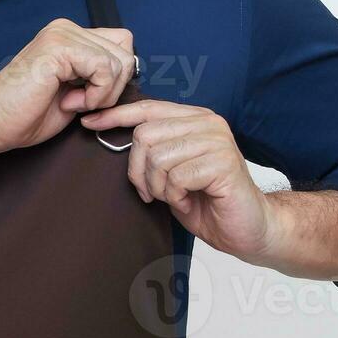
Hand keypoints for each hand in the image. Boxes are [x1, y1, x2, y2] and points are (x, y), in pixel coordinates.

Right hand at [0, 19, 135, 156]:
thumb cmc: (26, 114)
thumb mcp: (75, 91)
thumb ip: (98, 77)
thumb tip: (129, 72)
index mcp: (70, 35)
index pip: (121, 43)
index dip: (116, 78)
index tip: (90, 99)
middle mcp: (67, 28)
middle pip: (126, 50)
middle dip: (113, 87)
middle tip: (81, 103)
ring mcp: (62, 34)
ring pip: (120, 60)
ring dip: (103, 93)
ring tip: (72, 103)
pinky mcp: (59, 48)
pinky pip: (105, 69)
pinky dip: (96, 94)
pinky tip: (70, 103)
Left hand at [80, 100, 275, 263]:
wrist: (248, 228)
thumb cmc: (207, 202)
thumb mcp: (171, 172)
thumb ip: (151, 152)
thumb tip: (111, 138)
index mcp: (194, 119)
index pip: (147, 108)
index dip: (116, 115)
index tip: (89, 122)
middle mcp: (207, 123)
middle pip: (145, 136)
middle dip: (139, 172)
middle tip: (154, 193)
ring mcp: (216, 140)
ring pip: (158, 158)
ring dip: (159, 187)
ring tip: (176, 197)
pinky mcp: (223, 162)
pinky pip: (176, 177)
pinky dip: (176, 196)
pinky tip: (189, 201)